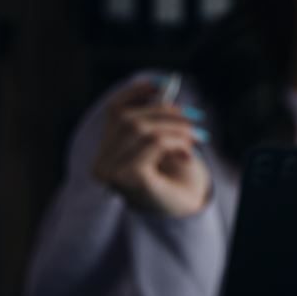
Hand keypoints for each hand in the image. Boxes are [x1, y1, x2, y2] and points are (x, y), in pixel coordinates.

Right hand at [92, 80, 210, 217]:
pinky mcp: (130, 179)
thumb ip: (157, 118)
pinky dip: (176, 143)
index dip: (135, 93)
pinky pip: (154, 145)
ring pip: (143, 130)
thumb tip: (165, 89)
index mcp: (106, 150)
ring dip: (176, 130)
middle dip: (166, 113)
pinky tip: (187, 155)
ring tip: (196, 139)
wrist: (186, 210)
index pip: (113, 111)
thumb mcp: (164, 141)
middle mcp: (101, 163)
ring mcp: (111, 173)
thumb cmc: (174, 176)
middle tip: (195, 118)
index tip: (160, 85)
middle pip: (130, 118)